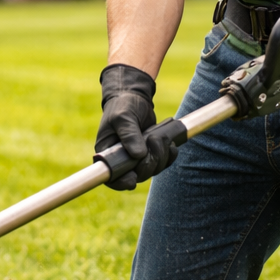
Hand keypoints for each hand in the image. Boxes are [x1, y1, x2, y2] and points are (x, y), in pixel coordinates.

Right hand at [96, 64, 178, 189]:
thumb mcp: (123, 117)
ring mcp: (137, 158)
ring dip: (161, 156)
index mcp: (108, 153)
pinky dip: (169, 156)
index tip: (133, 179)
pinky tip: (170, 143)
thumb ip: (129, 134)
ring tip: (161, 136)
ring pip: (152, 170)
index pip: (111, 177)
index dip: (121, 182)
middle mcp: (122, 159)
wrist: (134, 97)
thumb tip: (139, 155)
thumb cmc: (123, 105)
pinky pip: (162, 163)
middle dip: (149, 163)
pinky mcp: (150, 154)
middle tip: (153, 141)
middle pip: (137, 176)